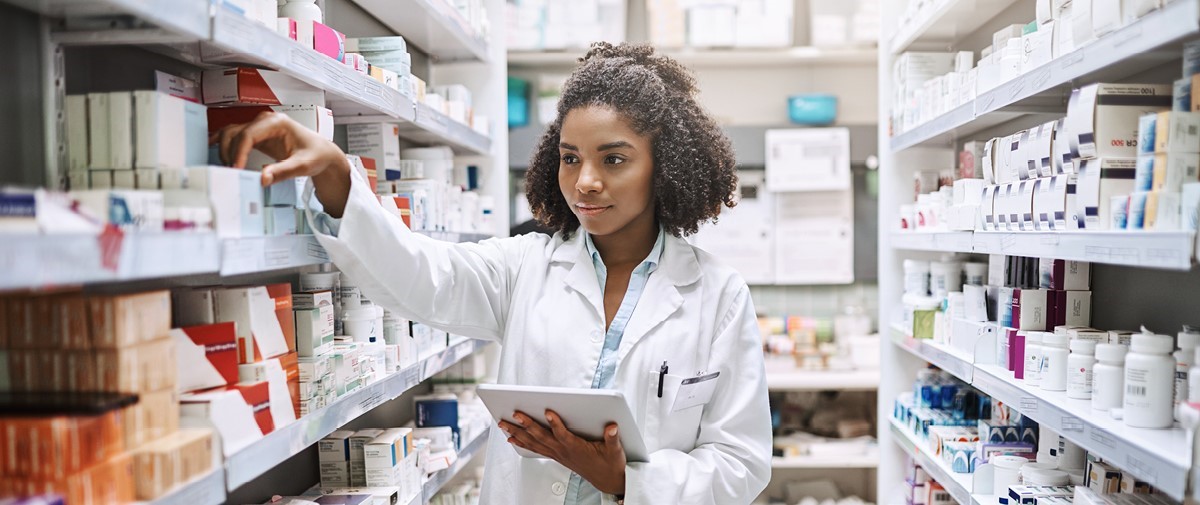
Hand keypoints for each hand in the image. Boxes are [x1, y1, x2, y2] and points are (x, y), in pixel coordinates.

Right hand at [210, 111, 352, 216]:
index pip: (248, 134)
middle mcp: (265, 121)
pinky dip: (222, 141)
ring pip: (231, 133)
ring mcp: (259, 127)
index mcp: (277, 123)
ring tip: (228, 168)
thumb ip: (283, 171)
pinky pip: (234, 136)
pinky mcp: (257, 136)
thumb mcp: (303, 165)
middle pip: (236, 133)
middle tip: (231, 173)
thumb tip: (263, 178)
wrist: (321, 152)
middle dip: (230, 153)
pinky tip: (210, 147)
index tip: (236, 169)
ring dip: (225, 149)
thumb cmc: (315, 154)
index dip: (238, 152)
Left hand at [500, 410, 626, 495]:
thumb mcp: (615, 450)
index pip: (563, 434)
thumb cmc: (610, 463)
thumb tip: (612, 427)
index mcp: (577, 448)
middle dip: (527, 425)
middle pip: (542, 437)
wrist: (607, 480)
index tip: (549, 412)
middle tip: (515, 414)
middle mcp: (564, 451)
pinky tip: (512, 438)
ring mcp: (558, 454)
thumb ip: (612, 438)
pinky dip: (522, 443)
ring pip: (534, 443)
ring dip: (518, 433)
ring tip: (504, 424)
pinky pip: (535, 449)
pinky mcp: (556, 456)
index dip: (556, 424)